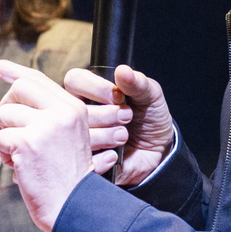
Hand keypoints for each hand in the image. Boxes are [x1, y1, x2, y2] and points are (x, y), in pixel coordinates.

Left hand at [0, 57, 120, 231]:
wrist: (75, 208)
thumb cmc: (61, 177)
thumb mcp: (44, 140)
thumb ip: (15, 117)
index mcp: (73, 107)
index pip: (34, 77)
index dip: (6, 68)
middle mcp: (63, 110)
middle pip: (17, 89)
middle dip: (7, 111)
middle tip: (15, 135)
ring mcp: (47, 124)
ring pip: (5, 115)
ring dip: (6, 139)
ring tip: (25, 158)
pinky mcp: (30, 141)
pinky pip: (0, 138)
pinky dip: (5, 155)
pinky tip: (23, 167)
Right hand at [61, 64, 174, 186]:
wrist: (158, 153)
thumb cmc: (150, 118)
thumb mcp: (151, 96)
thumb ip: (138, 82)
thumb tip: (123, 70)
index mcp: (90, 91)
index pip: (75, 80)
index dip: (95, 87)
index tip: (118, 96)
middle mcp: (78, 112)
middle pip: (72, 107)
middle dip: (104, 113)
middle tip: (126, 117)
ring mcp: (77, 136)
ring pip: (76, 133)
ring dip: (105, 135)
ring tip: (123, 136)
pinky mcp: (81, 160)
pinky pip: (80, 158)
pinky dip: (102, 157)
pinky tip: (115, 155)